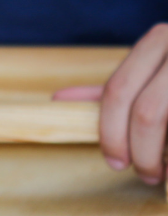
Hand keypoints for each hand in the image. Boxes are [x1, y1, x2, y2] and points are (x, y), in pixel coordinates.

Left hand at [54, 23, 167, 184]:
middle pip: (148, 112)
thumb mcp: (155, 74)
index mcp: (159, 40)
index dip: (109, 134)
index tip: (114, 162)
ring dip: (166, 158)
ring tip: (167, 175)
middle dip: (142, 154)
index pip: (117, 92)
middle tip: (145, 175)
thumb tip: (59, 100)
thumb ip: (117, 90)